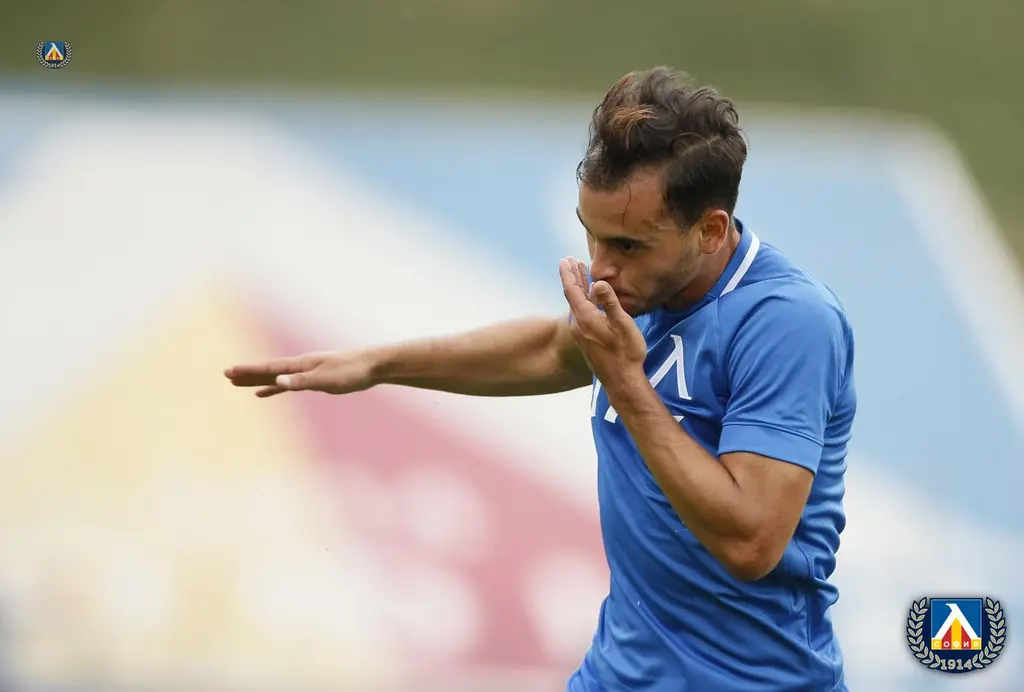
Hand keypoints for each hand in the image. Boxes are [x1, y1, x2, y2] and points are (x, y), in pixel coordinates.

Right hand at [224, 350, 375, 397]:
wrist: (372, 366)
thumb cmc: (351, 372)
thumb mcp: (326, 380)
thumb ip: (302, 382)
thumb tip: (278, 382)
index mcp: (301, 365)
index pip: (269, 368)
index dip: (249, 371)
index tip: (229, 372)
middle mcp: (300, 366)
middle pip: (268, 371)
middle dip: (247, 374)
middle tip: (226, 374)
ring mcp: (306, 372)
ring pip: (275, 377)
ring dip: (257, 381)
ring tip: (237, 383)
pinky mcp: (314, 380)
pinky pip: (288, 385)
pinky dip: (274, 389)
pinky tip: (265, 392)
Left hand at [559, 257, 646, 391]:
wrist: (622, 381)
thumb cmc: (626, 353)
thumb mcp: (622, 325)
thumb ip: (610, 303)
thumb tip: (598, 283)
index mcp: (585, 318)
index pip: (572, 290)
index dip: (568, 273)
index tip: (564, 259)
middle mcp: (579, 325)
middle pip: (572, 295)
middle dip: (572, 277)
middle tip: (570, 260)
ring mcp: (582, 333)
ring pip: (578, 304)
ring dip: (580, 288)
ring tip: (581, 274)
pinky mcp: (588, 340)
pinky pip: (583, 313)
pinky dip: (585, 300)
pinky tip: (592, 299)